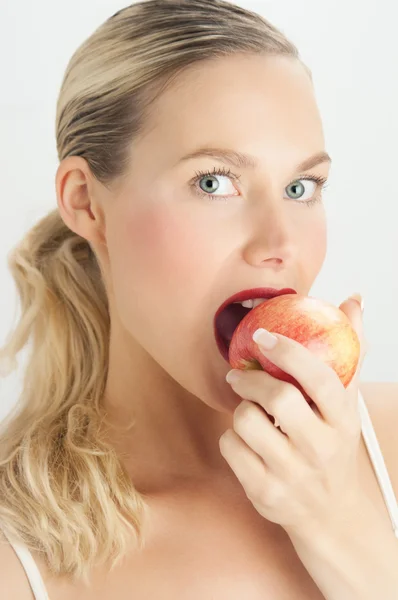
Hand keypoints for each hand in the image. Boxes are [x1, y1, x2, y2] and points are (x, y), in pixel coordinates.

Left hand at [219, 294, 367, 538]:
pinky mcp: (265, 492)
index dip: (290, 353)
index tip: (265, 336)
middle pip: (278, 399)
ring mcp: (293, 474)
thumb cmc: (333, 447)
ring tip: (249, 413)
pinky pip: (230, 449)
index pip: (321, 379)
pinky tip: (243, 441)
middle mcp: (321, 448)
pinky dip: (230, 438)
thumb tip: (353, 301)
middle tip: (238, 375)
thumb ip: (348, 354)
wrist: (329, 514)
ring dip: (240, 411)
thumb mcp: (346, 405)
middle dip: (251, 381)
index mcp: (343, 421)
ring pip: (247, 422)